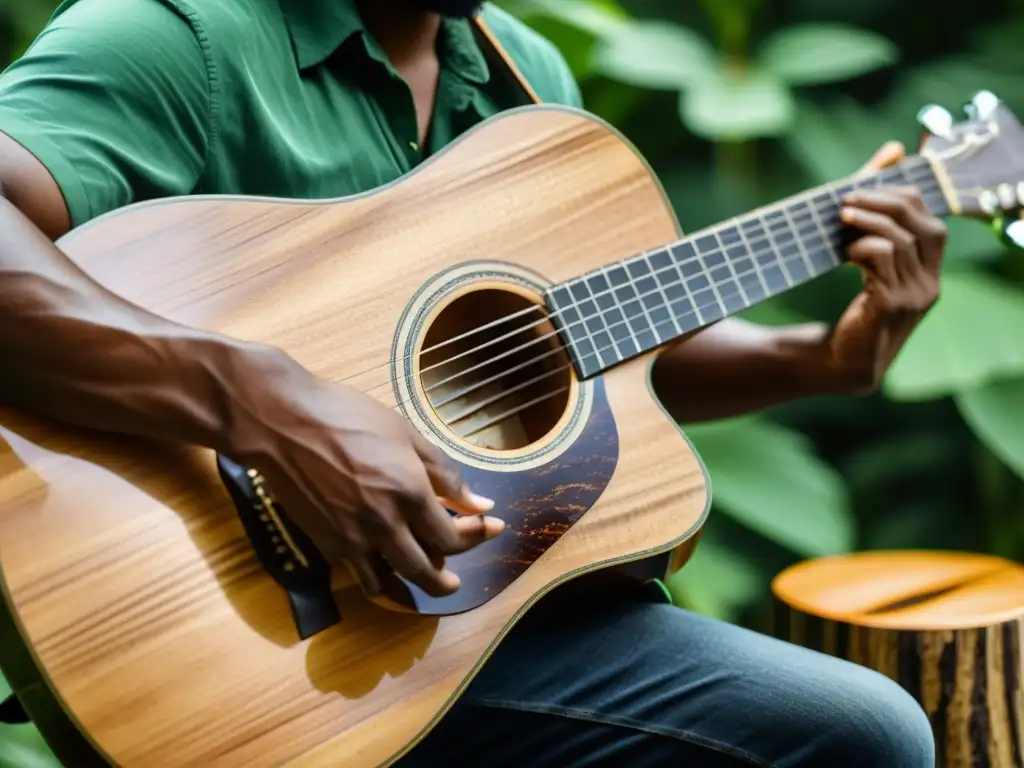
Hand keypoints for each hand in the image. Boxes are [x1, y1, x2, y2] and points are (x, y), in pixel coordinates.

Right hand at [227, 349, 503, 597]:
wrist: (282, 423)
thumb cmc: (347, 416)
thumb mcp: (405, 434)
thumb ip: (445, 473)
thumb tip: (480, 502)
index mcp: (409, 492)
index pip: (453, 535)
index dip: (477, 535)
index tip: (491, 526)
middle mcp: (385, 524)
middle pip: (429, 570)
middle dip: (450, 578)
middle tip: (459, 576)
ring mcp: (353, 539)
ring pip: (394, 582)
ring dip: (417, 587)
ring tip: (428, 579)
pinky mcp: (327, 545)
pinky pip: (362, 577)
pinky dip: (382, 581)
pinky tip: (389, 570)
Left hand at [825, 141, 947, 392]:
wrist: (839, 362)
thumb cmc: (854, 305)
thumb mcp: (869, 259)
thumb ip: (878, 211)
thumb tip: (893, 149)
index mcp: (930, 271)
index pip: (930, 220)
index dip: (902, 198)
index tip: (864, 191)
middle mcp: (930, 283)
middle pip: (921, 224)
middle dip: (883, 203)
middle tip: (847, 199)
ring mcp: (914, 296)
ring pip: (900, 240)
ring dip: (867, 222)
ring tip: (840, 219)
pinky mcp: (892, 306)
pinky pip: (883, 260)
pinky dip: (862, 247)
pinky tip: (844, 253)